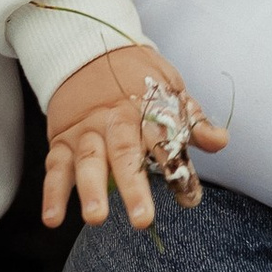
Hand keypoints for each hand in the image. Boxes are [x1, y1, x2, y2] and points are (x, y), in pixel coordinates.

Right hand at [43, 44, 229, 233]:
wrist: (88, 51)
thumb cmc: (136, 77)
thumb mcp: (170, 89)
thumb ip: (193, 119)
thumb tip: (220, 141)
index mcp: (145, 108)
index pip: (163, 141)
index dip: (177, 170)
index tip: (189, 199)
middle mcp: (113, 120)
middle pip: (124, 153)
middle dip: (133, 187)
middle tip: (142, 219)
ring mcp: (85, 130)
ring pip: (87, 160)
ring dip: (90, 190)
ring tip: (95, 218)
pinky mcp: (61, 140)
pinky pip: (55, 166)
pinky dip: (52, 192)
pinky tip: (53, 218)